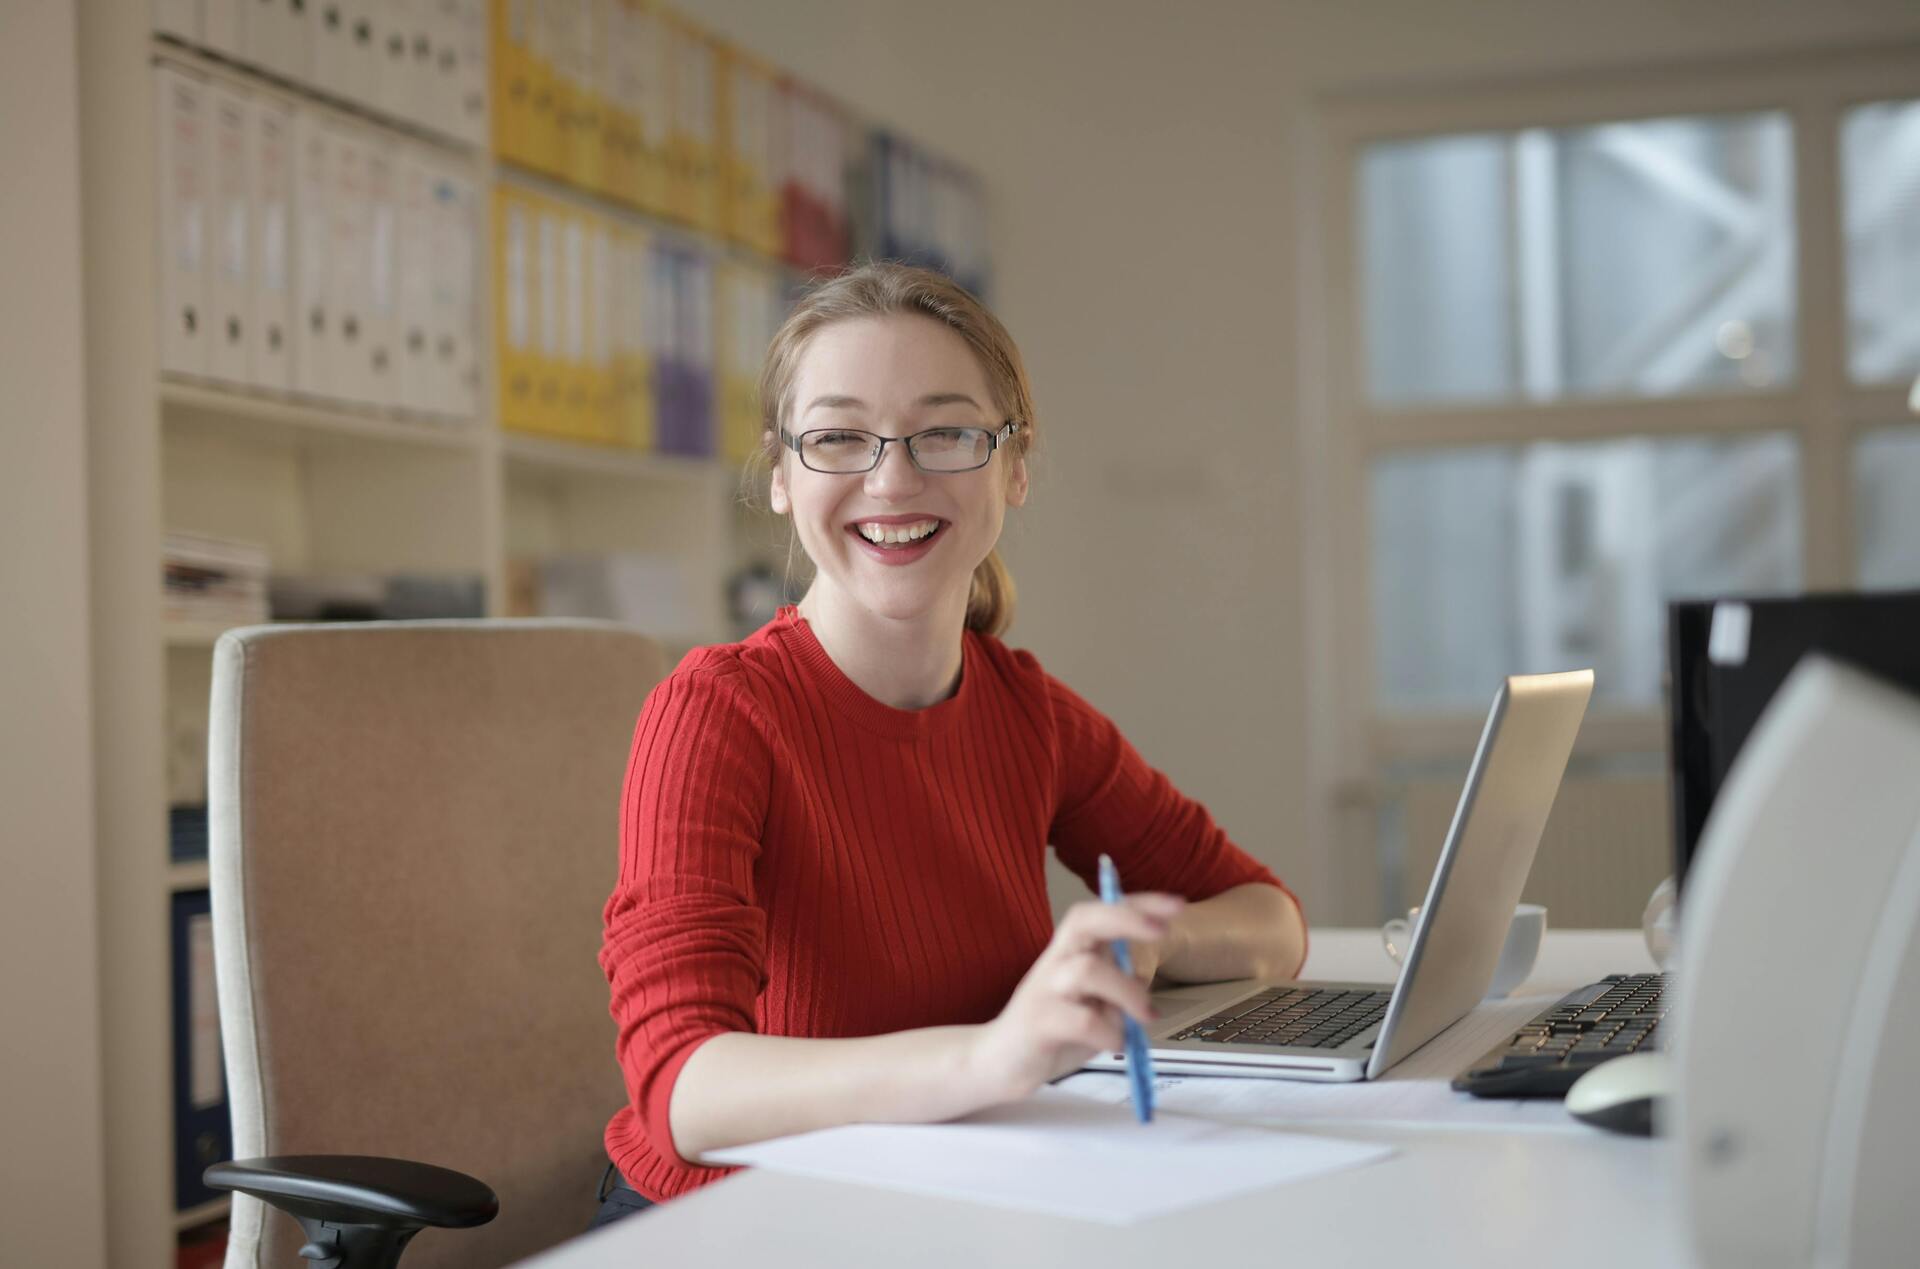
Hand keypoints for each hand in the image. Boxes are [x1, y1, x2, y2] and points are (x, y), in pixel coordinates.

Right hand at [966, 893, 1185, 1105]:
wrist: (1001, 1061)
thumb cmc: (1054, 1029)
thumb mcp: (1094, 1003)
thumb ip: (1116, 988)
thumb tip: (1145, 982)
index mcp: (1071, 950)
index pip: (1101, 911)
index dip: (1137, 904)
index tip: (1177, 904)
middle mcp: (1055, 960)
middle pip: (1084, 920)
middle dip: (1125, 918)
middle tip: (1161, 931)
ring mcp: (1044, 989)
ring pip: (1088, 970)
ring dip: (1127, 992)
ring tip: (1145, 1016)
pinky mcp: (1038, 1022)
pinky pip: (1081, 1020)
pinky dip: (1109, 1033)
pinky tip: (1114, 1044)